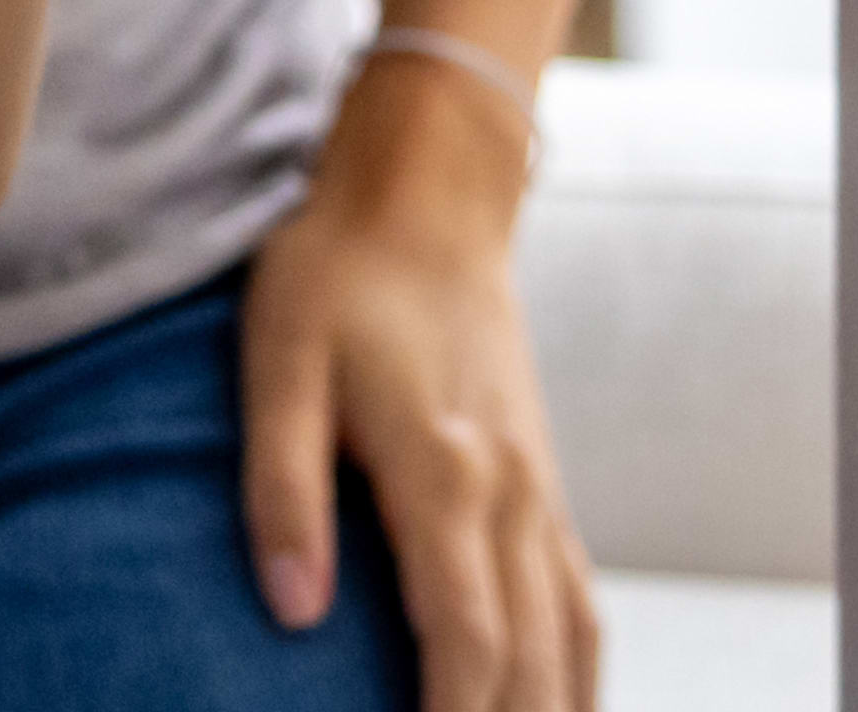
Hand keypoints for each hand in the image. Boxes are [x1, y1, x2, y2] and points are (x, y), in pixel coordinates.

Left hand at [243, 58, 597, 711]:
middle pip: (528, 665)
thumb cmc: (336, 271)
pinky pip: (580, 606)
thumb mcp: (278, 358)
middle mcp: (511, 495)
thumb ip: (282, 484)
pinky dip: (576, 675)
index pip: (466, 642)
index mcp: (445, 470)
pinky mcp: (544, 485)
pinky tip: (552, 706)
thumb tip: (290, 610)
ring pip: (569, 646)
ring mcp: (540, 493)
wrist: (424, 196)